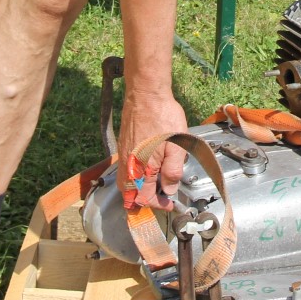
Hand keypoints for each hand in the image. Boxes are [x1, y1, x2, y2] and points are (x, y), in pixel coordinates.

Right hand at [118, 92, 188, 210]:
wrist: (146, 94)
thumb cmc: (163, 117)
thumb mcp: (176, 147)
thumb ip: (172, 172)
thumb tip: (168, 190)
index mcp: (141, 168)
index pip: (145, 198)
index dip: (158, 205)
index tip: (169, 203)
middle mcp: (128, 165)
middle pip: (128, 195)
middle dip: (143, 202)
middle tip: (159, 200)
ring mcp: (123, 155)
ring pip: (124, 183)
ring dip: (136, 191)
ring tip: (152, 188)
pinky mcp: (123, 146)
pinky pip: (124, 170)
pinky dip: (132, 178)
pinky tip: (146, 170)